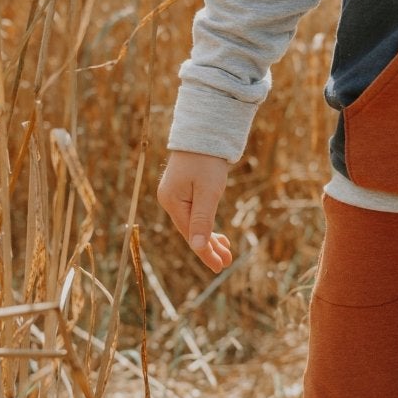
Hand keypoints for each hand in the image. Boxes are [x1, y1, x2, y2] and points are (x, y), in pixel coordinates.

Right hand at [157, 149, 234, 271]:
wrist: (205, 129)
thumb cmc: (207, 160)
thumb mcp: (208, 191)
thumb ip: (202, 220)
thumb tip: (197, 248)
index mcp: (172, 201)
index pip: (189, 234)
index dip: (205, 253)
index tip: (221, 267)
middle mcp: (170, 199)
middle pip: (190, 231)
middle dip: (210, 247)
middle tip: (227, 262)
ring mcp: (176, 194)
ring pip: (194, 223)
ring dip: (210, 237)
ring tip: (227, 251)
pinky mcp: (185, 189)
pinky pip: (195, 213)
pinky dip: (207, 224)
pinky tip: (218, 234)